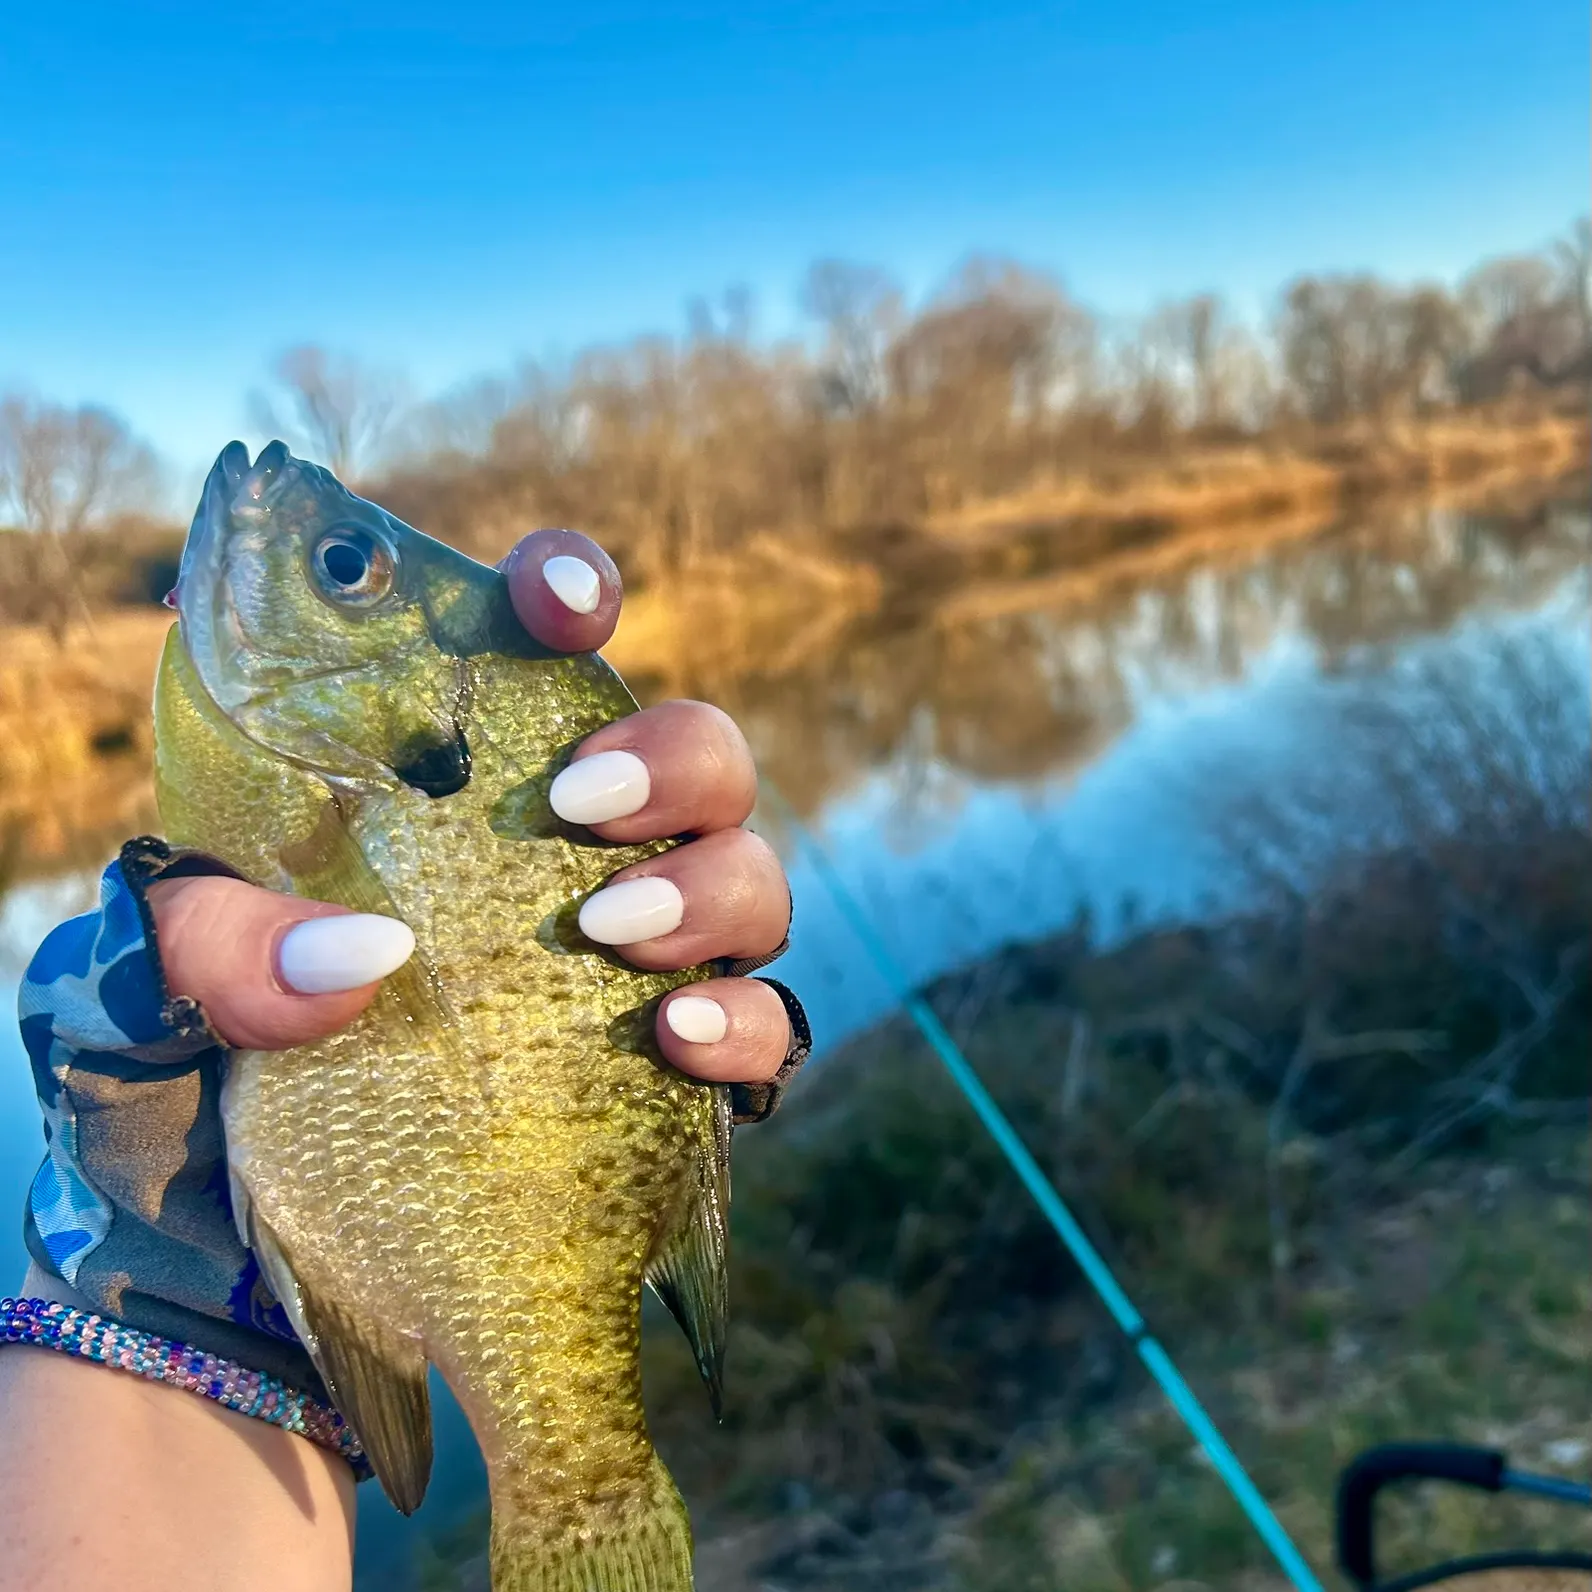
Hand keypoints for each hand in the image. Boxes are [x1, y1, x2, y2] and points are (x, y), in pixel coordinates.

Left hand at [145, 529, 793, 1084]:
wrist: (218, 1269)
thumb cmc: (187, 1086)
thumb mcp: (142, 991)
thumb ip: (211, 940)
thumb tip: (366, 955)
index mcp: (451, 788)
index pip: (538, 651)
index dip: (570, 592)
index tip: (558, 604)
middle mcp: (566, 859)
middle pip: (697, 753)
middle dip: (673, 756)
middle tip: (578, 809)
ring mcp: (633, 964)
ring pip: (749, 874)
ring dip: (708, 886)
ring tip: (609, 932)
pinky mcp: (672, 1078)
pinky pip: (768, 1029)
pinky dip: (745, 1024)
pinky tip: (676, 1038)